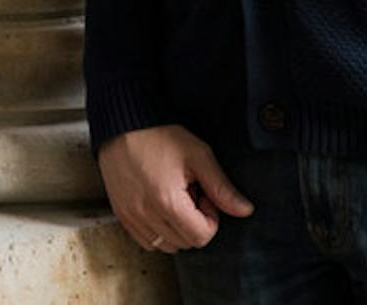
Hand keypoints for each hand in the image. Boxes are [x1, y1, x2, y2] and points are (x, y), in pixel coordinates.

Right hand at [97, 124, 253, 252]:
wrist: (121, 122)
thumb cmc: (158, 135)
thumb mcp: (198, 155)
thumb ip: (222, 187)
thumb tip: (245, 210)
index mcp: (168, 202)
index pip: (201, 237)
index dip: (210, 218)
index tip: (203, 195)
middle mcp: (146, 214)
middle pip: (185, 243)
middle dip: (194, 223)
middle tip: (189, 194)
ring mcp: (130, 215)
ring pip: (165, 245)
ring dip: (176, 229)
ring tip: (172, 199)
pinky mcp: (121, 213)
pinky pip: (145, 241)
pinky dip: (157, 232)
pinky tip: (158, 207)